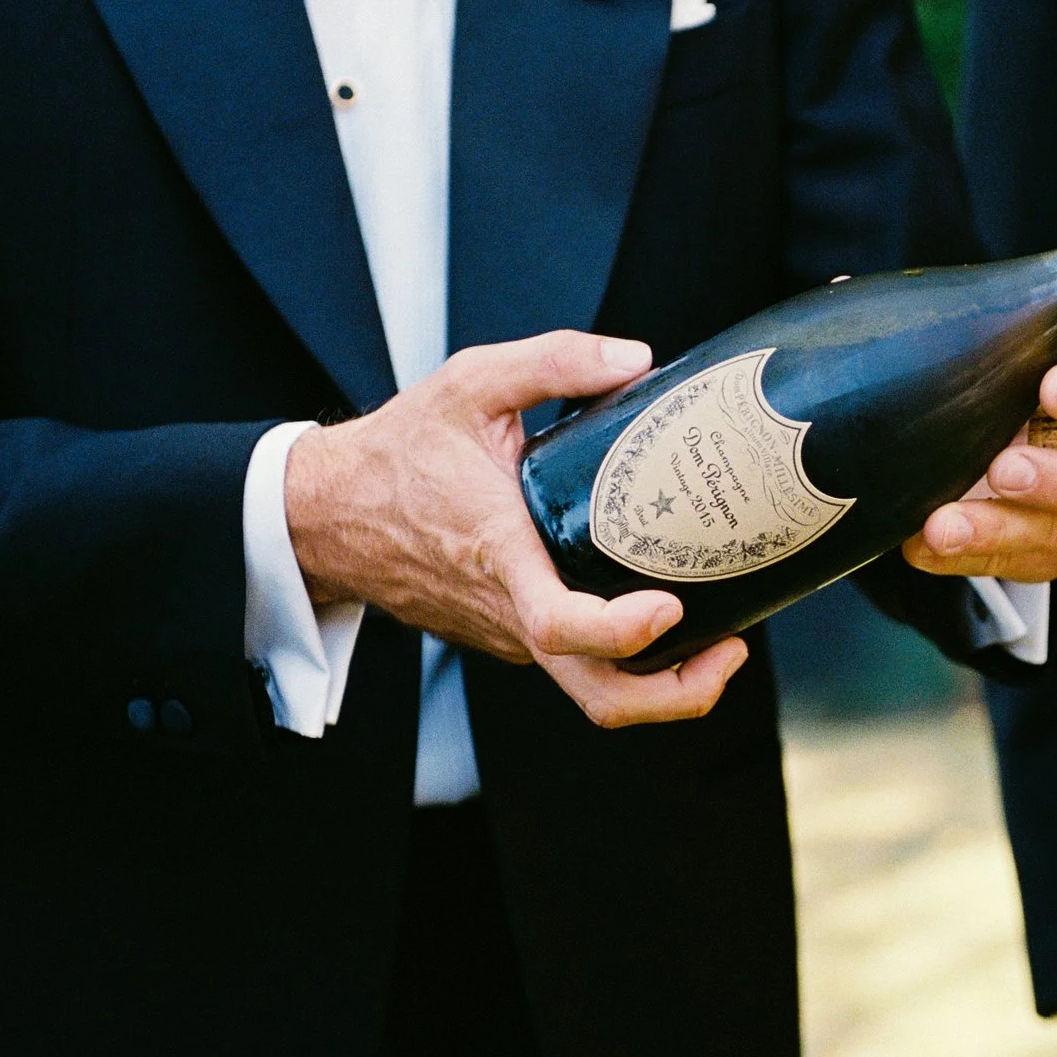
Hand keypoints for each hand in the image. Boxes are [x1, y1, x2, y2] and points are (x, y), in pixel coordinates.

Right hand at [284, 330, 748, 727]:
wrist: (328, 512)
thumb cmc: (398, 453)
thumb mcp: (470, 382)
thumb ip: (553, 362)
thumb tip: (636, 359)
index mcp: (500, 556)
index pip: (561, 626)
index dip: (622, 633)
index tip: (669, 608)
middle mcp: (509, 611)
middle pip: (597, 697)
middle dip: (675, 694)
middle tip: (729, 651)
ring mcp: (510, 634)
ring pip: (592, 687)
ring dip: (662, 680)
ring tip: (718, 637)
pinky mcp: (510, 635)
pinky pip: (576, 665)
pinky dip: (628, 656)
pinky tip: (663, 608)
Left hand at [901, 340, 1056, 583]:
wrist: (956, 438)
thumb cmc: (983, 385)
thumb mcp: (987, 354)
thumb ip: (991, 345)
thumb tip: (951, 335)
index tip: (1053, 392)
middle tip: (1004, 471)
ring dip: (998, 530)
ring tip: (944, 526)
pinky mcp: (1046, 551)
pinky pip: (1015, 564)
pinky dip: (966, 556)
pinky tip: (923, 545)